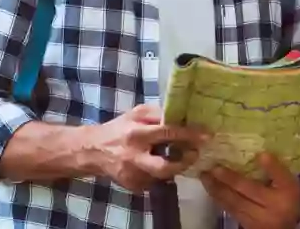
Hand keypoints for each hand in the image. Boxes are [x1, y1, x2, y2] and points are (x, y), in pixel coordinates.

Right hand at [80, 104, 206, 192]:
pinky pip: (154, 181)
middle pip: (165, 166)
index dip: (189, 135)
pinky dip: (158, 174)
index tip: (206, 135)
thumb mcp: (136, 114)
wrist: (93, 150)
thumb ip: (157, 115)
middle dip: (184, 162)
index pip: (167, 133)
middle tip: (194, 154)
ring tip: (175, 158)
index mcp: (136, 134)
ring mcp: (133, 174)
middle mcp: (134, 156)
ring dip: (172, 167)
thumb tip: (182, 116)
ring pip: (162, 176)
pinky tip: (153, 165)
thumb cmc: (119, 129)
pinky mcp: (132, 186)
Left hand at [200, 152, 299, 228]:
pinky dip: (218, 198)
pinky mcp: (245, 225)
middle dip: (229, 178)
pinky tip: (211, 188)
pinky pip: (230, 210)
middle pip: (248, 191)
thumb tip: (261, 153)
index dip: (271, 167)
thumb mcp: (288, 184)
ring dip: (217, 188)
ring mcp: (257, 220)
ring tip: (205, 175)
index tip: (260, 153)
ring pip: (234, 202)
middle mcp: (270, 209)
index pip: (280, 180)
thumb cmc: (285, 200)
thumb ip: (276, 170)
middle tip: (213, 166)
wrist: (282, 226)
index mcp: (285, 196)